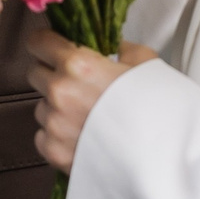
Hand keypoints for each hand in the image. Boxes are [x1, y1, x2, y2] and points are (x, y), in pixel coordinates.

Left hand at [26, 30, 157, 172]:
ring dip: (56, 108)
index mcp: (79, 65)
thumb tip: (113, 48)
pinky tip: (82, 136)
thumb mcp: (145, 63)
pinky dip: (57, 136)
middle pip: (34, 74)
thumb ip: (121, 50)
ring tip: (87, 116)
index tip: (50, 48)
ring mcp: (55, 124)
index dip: (45, 43)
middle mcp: (60, 92)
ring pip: (41, 107)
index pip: (37, 42)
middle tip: (76, 84)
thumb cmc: (158, 110)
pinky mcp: (54, 151)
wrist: (164, 156)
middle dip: (51, 75)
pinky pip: (43, 136)